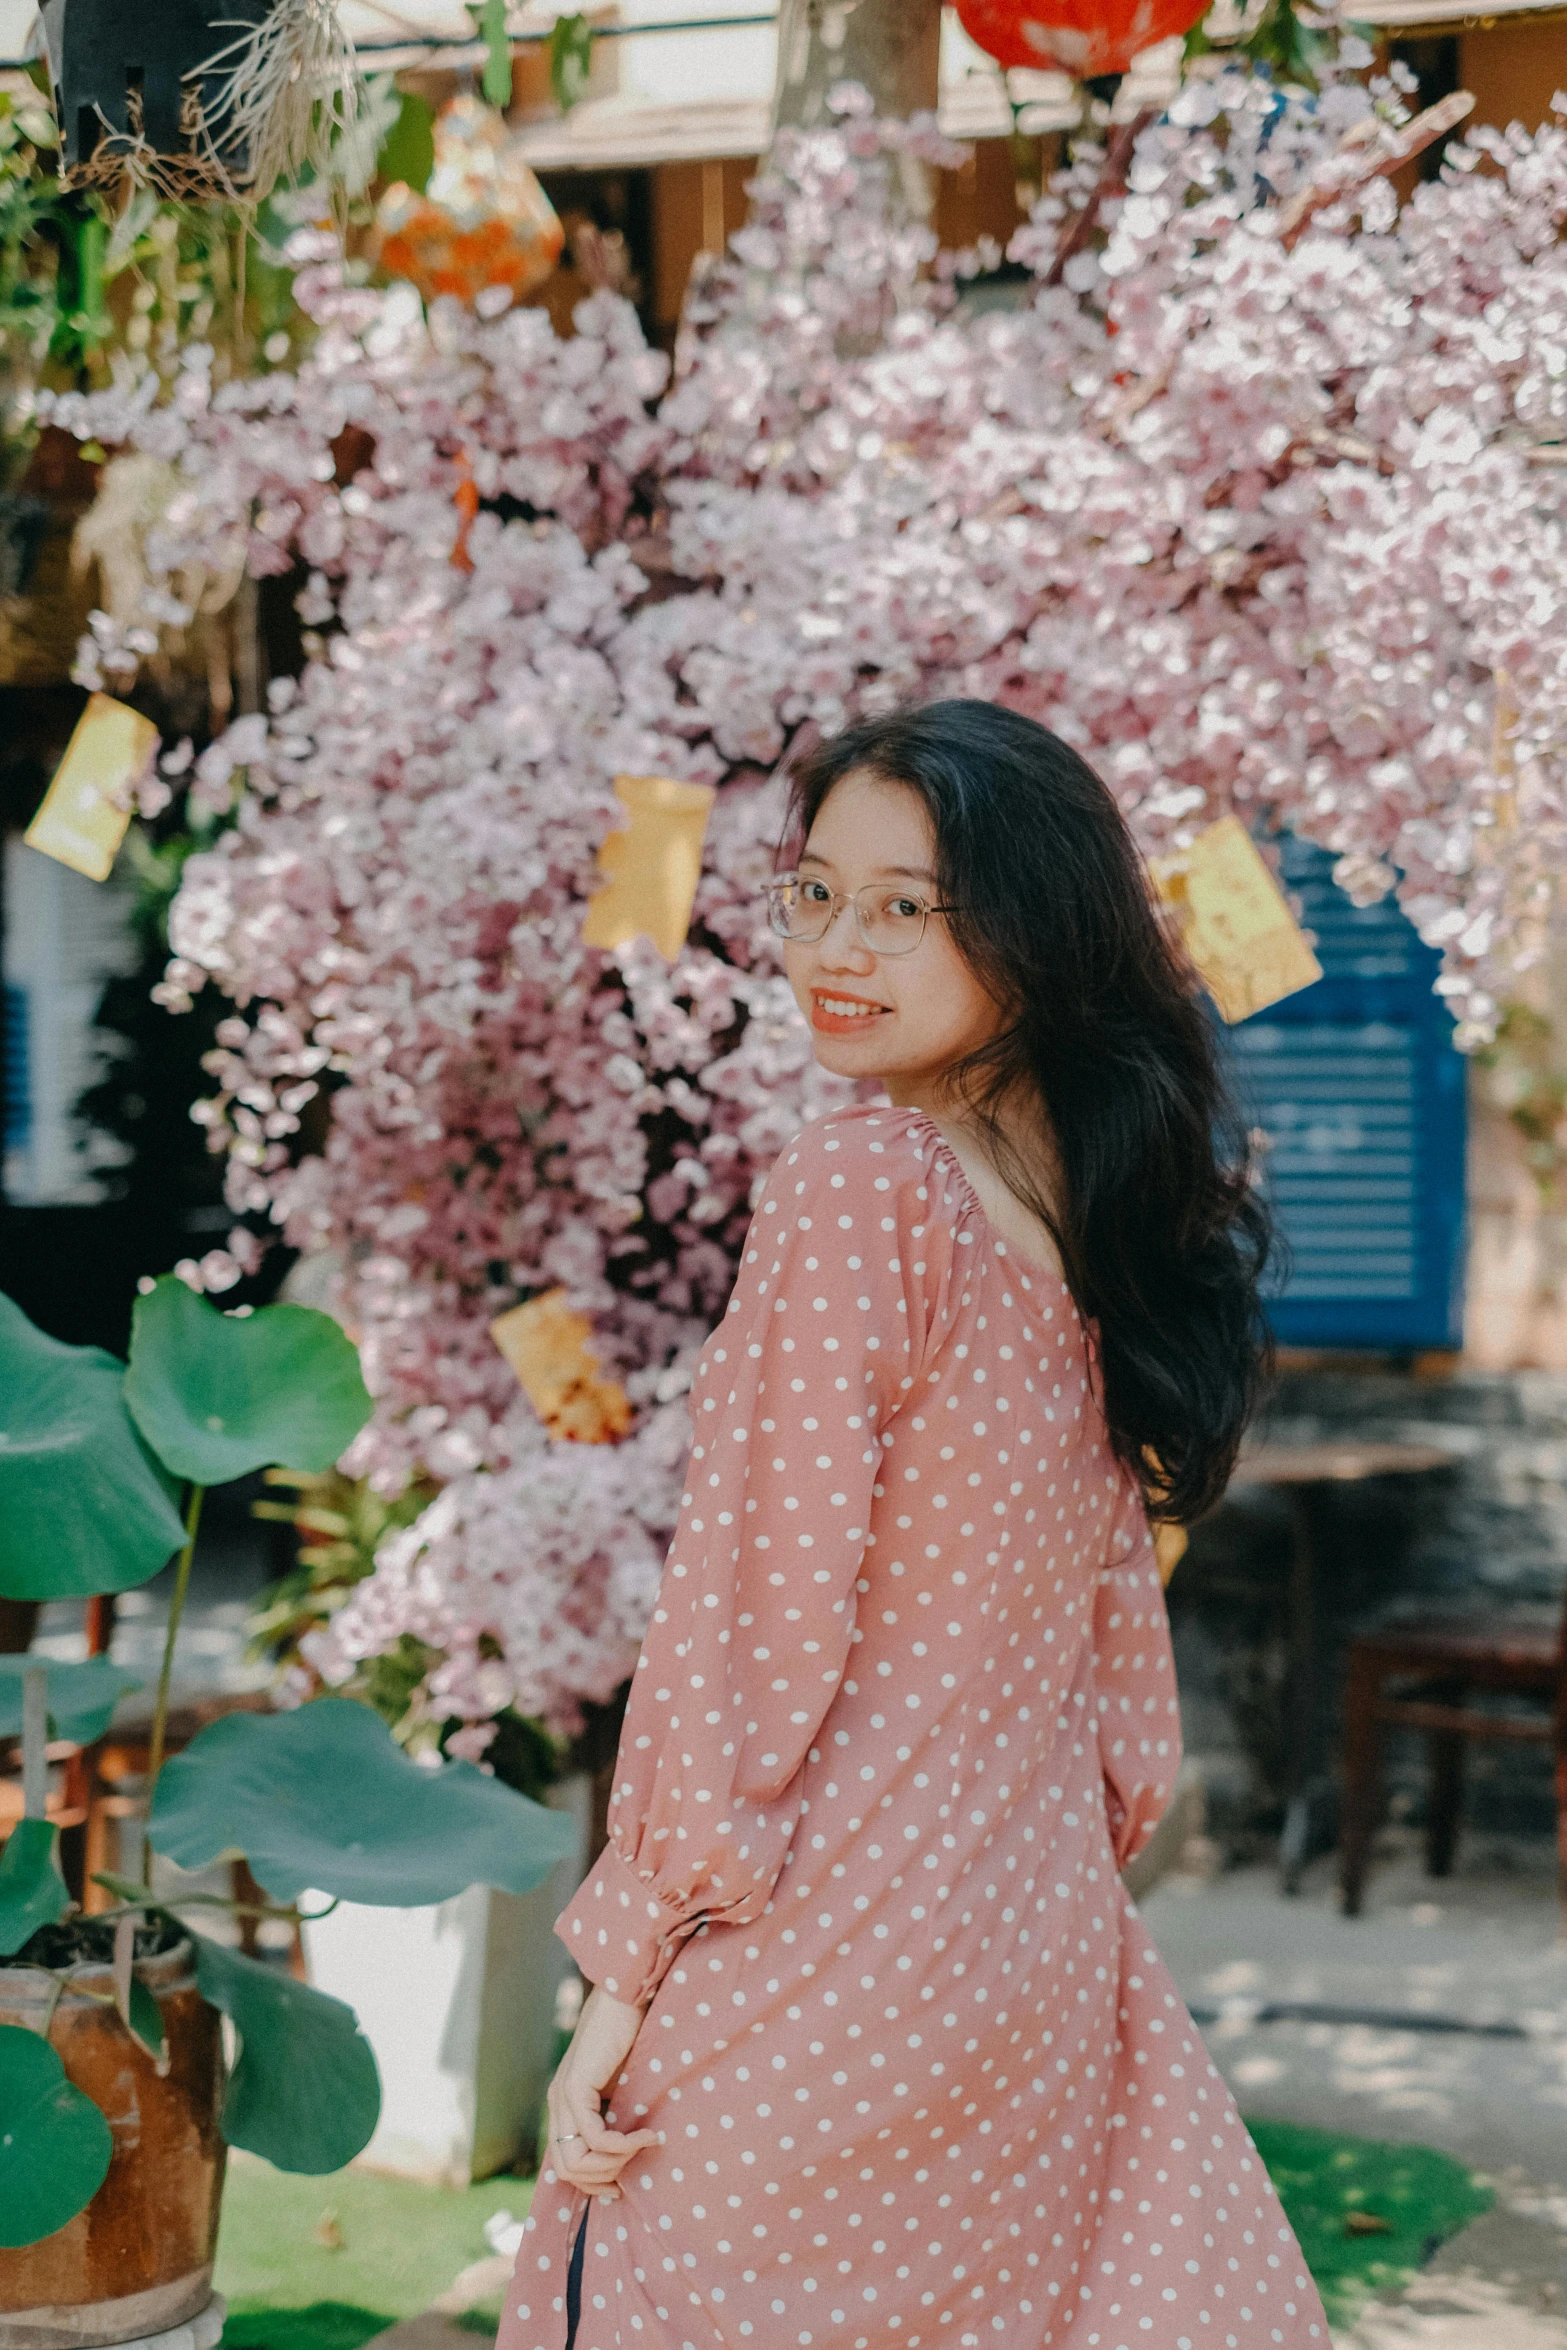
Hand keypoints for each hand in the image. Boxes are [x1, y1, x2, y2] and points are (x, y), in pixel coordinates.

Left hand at [545, 1983, 660, 2198]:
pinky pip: (595, 2138)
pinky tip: (645, 2135)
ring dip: (614, 2164)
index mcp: (564, 2106)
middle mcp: (557, 2104)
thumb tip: (627, 2156)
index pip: (566, 2164)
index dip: (591, 2183)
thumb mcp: (621, 2087)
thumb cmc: (631, 2037)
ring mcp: (562, 2096)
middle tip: (632, 2168)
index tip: (620, 2187)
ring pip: (576, 2160)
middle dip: (603, 2179)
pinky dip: (622, 2145)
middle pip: (567, 2170)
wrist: (627, 1998)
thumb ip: (615, 2115)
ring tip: (642, 2146)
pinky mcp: (576, 2088)